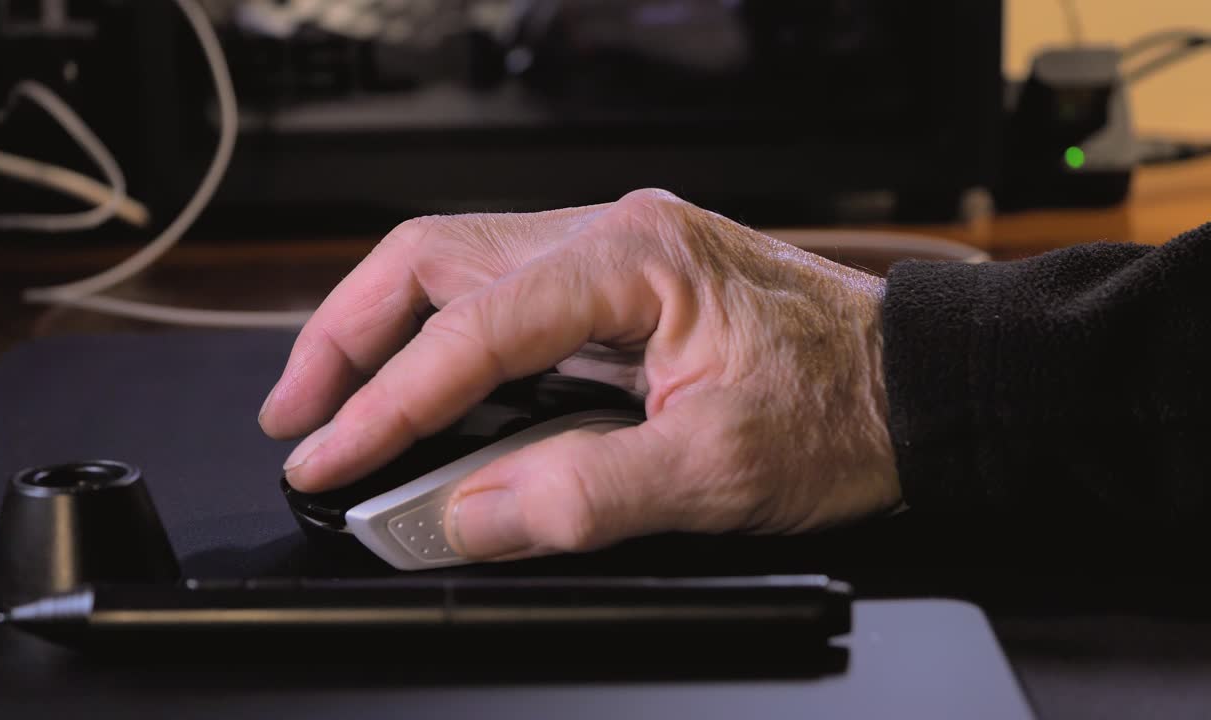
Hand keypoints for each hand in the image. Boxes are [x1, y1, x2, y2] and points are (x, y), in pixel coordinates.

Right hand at [259, 189, 898, 561]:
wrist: (911, 385)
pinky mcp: (622, 285)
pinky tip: (425, 386)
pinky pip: (503, 295)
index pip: (470, 332)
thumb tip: (469, 515)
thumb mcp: (716, 471)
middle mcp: (612, 235)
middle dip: (348, 335)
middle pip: (434, 259)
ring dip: (387, 331)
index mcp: (632, 261)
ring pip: (459, 267)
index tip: (328, 462)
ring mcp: (615, 253)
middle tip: (299, 416)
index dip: (385, 407)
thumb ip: (584, 494)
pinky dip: (445, 341)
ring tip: (338, 402)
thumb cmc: (842, 410)